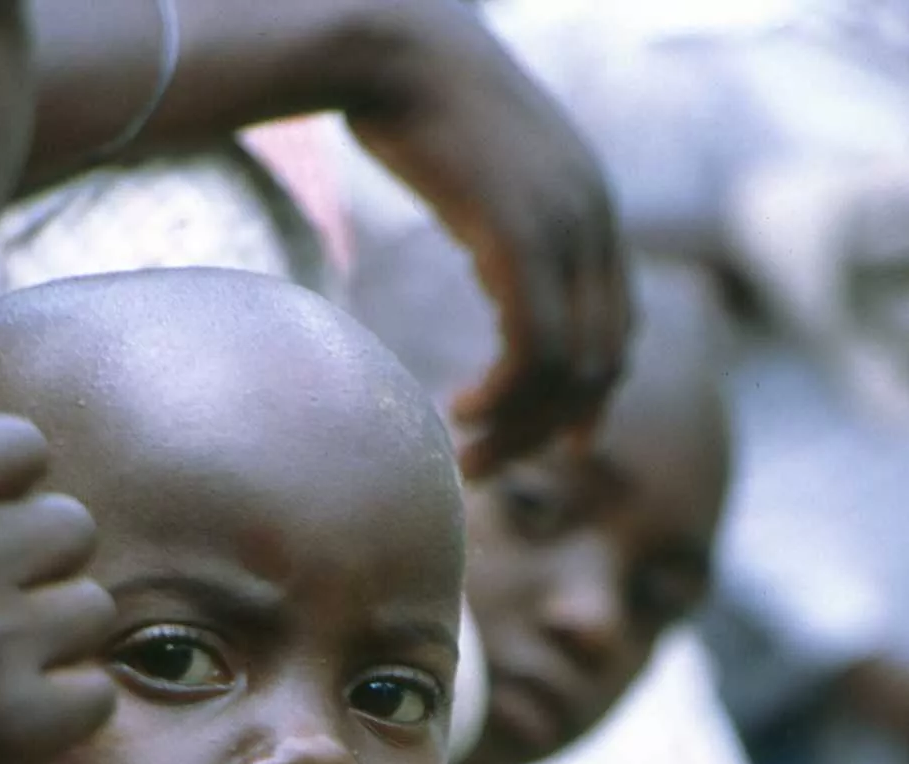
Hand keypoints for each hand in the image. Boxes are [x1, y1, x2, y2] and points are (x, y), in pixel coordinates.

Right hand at [0, 413, 116, 763]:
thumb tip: (16, 480)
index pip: (23, 448)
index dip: (9, 498)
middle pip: (73, 526)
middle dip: (38, 569)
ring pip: (92, 607)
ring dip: (52, 640)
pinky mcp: (2, 725)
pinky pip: (95, 694)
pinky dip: (61, 713)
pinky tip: (2, 721)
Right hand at [347, 0, 630, 474]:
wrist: (395, 47)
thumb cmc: (420, 109)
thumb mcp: (486, 177)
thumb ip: (510, 223)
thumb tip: (497, 264)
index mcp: (595, 211)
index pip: (618, 330)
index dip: (589, 398)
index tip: (552, 442)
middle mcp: (596, 222)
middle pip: (602, 364)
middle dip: (549, 429)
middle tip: (491, 466)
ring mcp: (566, 230)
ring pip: (570, 370)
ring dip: (519, 429)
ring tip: (468, 458)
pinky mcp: (522, 239)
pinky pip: (533, 350)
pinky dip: (502, 399)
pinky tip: (460, 411)